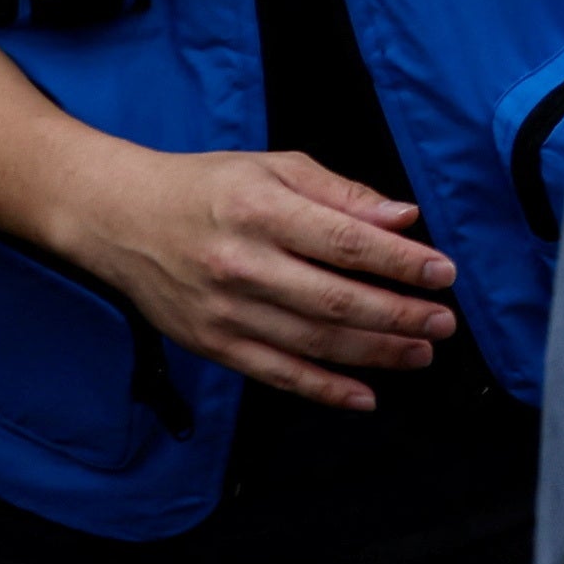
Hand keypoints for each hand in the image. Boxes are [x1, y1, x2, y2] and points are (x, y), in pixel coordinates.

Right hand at [51, 143, 460, 409]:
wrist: (119, 219)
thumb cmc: (207, 187)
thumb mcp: (275, 168)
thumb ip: (343, 193)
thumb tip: (404, 216)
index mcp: (261, 211)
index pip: (345, 242)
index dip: (400, 261)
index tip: (443, 272)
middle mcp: (240, 265)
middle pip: (333, 299)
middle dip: (399, 315)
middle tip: (444, 321)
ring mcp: (222, 311)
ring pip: (311, 341)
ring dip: (374, 354)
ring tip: (421, 353)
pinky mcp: (210, 343)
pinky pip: (274, 374)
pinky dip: (323, 389)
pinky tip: (365, 395)